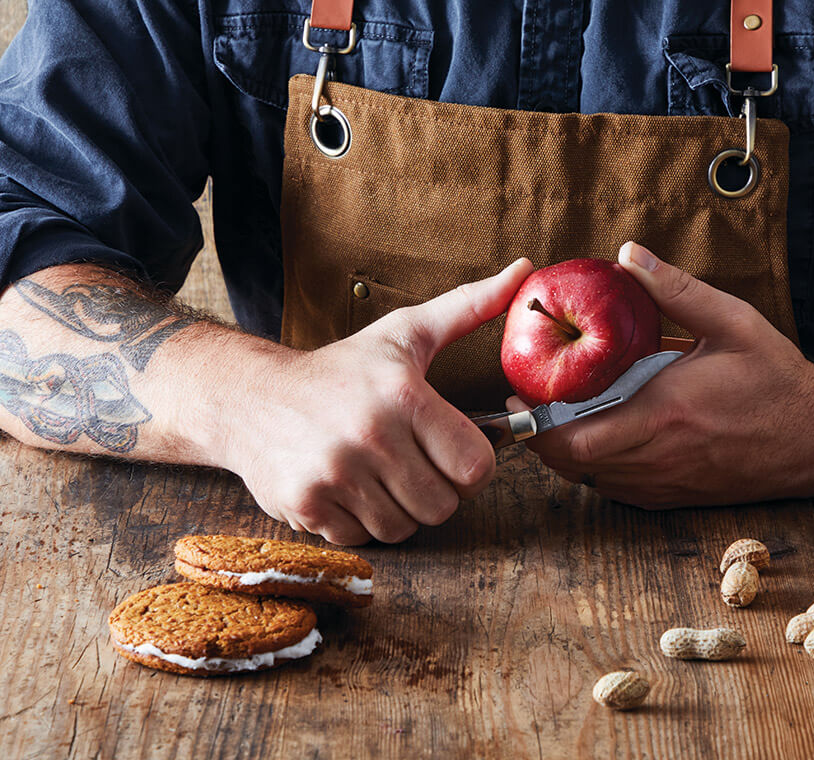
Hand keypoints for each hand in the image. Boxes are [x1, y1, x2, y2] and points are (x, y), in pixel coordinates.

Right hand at [224, 258, 532, 543]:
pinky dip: (360, 522)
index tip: (452, 451)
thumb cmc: (340, 369)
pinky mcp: (306, 506)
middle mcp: (370, 436)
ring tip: (379, 474)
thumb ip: (469, 308)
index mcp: (404, 396)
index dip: (472, 465)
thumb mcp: (405, 333)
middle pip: (442, 505)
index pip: (476, 467)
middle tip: (413, 464)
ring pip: (404, 527)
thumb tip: (522, 273)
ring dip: (398, 509)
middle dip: (435, 490)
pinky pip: (362, 538)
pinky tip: (348, 487)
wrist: (248, 396)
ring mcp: (335, 474)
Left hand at [513, 243, 813, 507]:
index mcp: (663, 413)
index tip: (518, 397)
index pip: (575, 438)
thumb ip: (676, 289)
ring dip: (567, 454)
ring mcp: (665, 483)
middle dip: (541, 438)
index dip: (535, 424)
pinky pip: (618, 489)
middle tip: (528, 407)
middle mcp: (657, 456)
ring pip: (591, 479)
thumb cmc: (778, 378)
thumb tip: (627, 253)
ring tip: (556, 419)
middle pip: (572, 464)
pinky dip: (597, 469)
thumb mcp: (733, 322)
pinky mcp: (675, 497)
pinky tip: (600, 440)